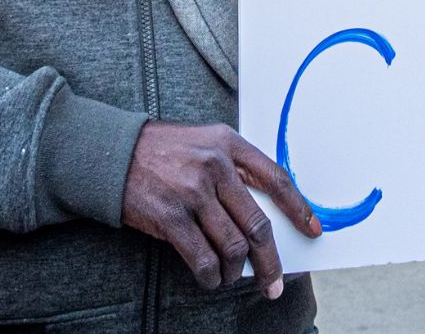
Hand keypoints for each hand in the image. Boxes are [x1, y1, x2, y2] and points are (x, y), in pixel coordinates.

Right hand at [121, 122, 320, 296]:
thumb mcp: (205, 143)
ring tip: (231, 277)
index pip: (276, 179)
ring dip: (236, 271)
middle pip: (257, 224)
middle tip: (274, 282)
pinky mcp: (170, 216)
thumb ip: (234, 169)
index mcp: (229, 144)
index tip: (312, 230)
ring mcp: (192, 192)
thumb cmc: (162, 150)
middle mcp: (215, 166)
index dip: (299, 209)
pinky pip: (202, 257)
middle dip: (270, 261)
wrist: (111, 151)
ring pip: (233, 246)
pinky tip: (210, 279)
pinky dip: (211, 276)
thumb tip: (262, 216)